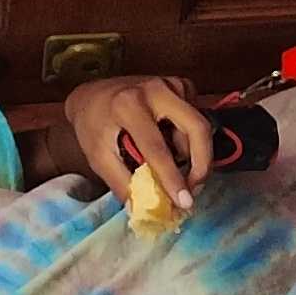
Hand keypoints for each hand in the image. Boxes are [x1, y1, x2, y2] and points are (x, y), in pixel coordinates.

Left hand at [61, 74, 214, 211]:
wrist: (93, 95)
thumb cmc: (93, 125)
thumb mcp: (98, 156)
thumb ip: (121, 183)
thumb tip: (143, 210)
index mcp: (128, 105)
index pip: (157, 147)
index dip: (172, 177)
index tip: (185, 202)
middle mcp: (155, 89)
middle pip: (197, 127)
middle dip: (202, 163)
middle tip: (195, 187)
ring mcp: (171, 84)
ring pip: (198, 125)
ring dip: (191, 152)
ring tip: (170, 165)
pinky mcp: (181, 85)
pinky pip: (196, 117)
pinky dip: (188, 137)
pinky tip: (169, 140)